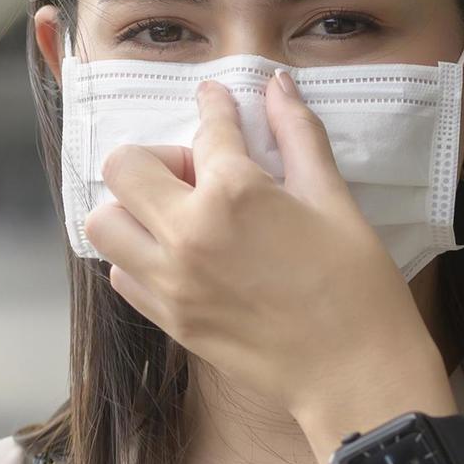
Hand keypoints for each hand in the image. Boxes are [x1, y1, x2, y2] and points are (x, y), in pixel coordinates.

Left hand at [82, 72, 454, 450]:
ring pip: (104, 224)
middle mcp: (189, 234)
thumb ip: (300, 138)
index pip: (208, 130)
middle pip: (124, 168)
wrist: (355, 375)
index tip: (218, 103)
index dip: (216, 108)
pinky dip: (137, 258)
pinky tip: (178, 257)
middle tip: (198, 175)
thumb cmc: (358, 289)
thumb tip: (279, 87)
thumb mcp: (335, 202)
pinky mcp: (171, 321)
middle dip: (158, 159)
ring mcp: (172, 282)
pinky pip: (121, 275)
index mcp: (236, 194)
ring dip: (132, 209)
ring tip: (176, 217)